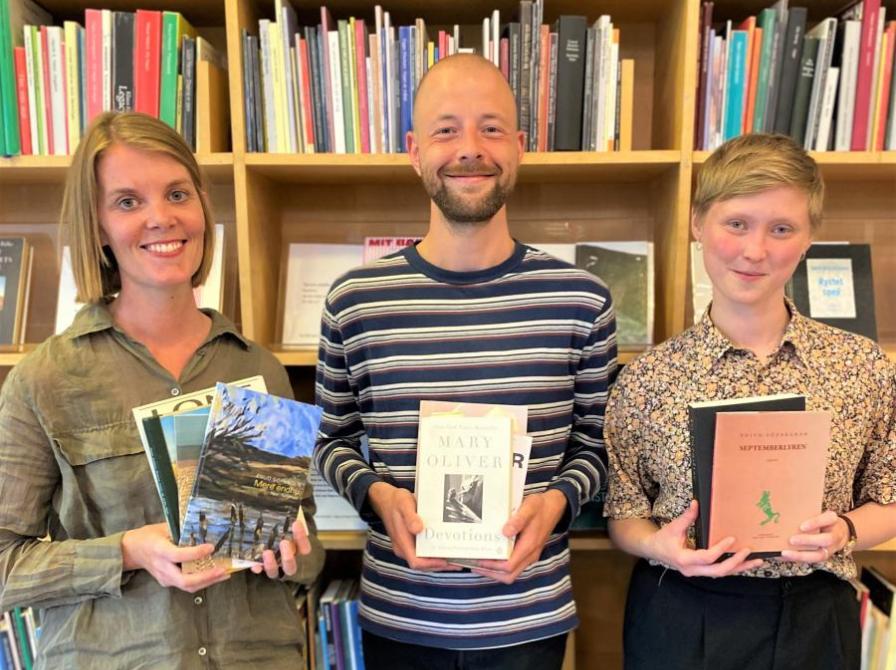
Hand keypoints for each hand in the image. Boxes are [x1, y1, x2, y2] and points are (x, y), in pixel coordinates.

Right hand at [121, 523, 229, 592]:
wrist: (132, 550)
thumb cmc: (149, 536)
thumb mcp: (163, 527)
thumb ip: (182, 530)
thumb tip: (204, 528)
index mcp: (159, 551)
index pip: (178, 555)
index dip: (195, 553)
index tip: (211, 547)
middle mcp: (162, 568)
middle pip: (185, 580)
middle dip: (207, 577)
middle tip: (224, 570)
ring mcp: (164, 578)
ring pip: (187, 586)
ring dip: (208, 581)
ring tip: (224, 574)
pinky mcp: (167, 582)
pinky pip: (186, 585)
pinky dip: (201, 582)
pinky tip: (213, 575)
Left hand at [251, 509, 313, 578]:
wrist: (273, 539)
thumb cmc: (282, 530)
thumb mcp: (288, 524)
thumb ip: (290, 516)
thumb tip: (298, 493)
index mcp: (297, 551)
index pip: (305, 548)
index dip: (301, 537)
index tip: (296, 523)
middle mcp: (286, 561)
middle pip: (291, 565)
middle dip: (288, 556)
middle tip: (284, 543)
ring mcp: (274, 567)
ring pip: (274, 572)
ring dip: (271, 564)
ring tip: (267, 552)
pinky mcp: (262, 568)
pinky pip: (259, 571)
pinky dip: (257, 568)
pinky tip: (254, 564)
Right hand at [368, 482, 455, 570]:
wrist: (386, 499)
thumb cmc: (395, 501)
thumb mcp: (403, 504)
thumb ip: (410, 517)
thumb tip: (418, 529)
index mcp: (401, 543)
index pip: (416, 562)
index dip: (432, 564)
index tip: (446, 561)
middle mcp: (404, 548)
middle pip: (423, 565)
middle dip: (441, 565)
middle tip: (459, 562)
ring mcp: (407, 547)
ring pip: (425, 560)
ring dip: (440, 561)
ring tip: (457, 559)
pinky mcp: (411, 543)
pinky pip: (424, 553)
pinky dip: (436, 554)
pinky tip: (447, 549)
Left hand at [471, 489, 566, 584]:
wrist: (554, 506)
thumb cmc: (540, 506)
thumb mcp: (529, 507)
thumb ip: (518, 519)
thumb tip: (505, 532)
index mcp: (529, 546)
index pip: (509, 566)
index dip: (492, 566)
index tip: (478, 559)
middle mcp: (530, 555)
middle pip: (509, 575)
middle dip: (491, 572)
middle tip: (475, 564)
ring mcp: (530, 555)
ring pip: (511, 573)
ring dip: (495, 571)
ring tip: (480, 561)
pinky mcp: (528, 552)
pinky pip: (514, 565)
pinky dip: (501, 565)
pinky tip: (491, 555)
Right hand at [643, 501, 764, 577]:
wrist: (654, 551)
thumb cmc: (662, 539)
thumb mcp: (673, 527)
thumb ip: (686, 517)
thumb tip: (696, 503)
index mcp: (684, 559)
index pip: (706, 557)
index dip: (720, 549)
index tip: (731, 539)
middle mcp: (692, 570)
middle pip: (718, 571)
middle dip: (735, 562)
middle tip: (748, 552)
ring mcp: (697, 572)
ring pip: (721, 574)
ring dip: (739, 567)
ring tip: (756, 561)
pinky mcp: (701, 571)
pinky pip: (719, 571)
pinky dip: (733, 567)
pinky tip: (745, 562)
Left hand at [779, 510, 844, 563]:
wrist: (838, 531)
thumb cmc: (822, 520)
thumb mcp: (818, 512)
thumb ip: (807, 514)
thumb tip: (786, 513)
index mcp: (832, 519)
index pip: (827, 519)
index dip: (814, 523)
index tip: (802, 526)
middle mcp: (835, 535)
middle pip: (826, 540)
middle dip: (808, 541)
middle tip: (791, 540)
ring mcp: (831, 548)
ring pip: (819, 555)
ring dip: (801, 555)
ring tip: (785, 553)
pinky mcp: (824, 556)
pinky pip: (812, 560)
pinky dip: (797, 559)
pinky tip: (784, 557)